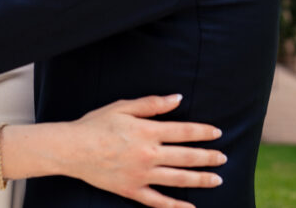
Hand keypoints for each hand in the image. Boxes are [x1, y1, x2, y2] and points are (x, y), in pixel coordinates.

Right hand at [64, 94, 223, 207]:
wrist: (72, 149)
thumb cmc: (96, 124)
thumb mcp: (123, 107)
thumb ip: (152, 104)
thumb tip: (178, 99)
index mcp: (148, 131)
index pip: (184, 131)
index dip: (203, 132)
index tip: (217, 133)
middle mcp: (149, 154)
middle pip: (186, 156)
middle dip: (208, 157)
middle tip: (223, 158)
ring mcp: (142, 175)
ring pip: (178, 179)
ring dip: (200, 179)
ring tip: (217, 179)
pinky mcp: (132, 190)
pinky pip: (158, 201)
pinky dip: (176, 206)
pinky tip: (190, 207)